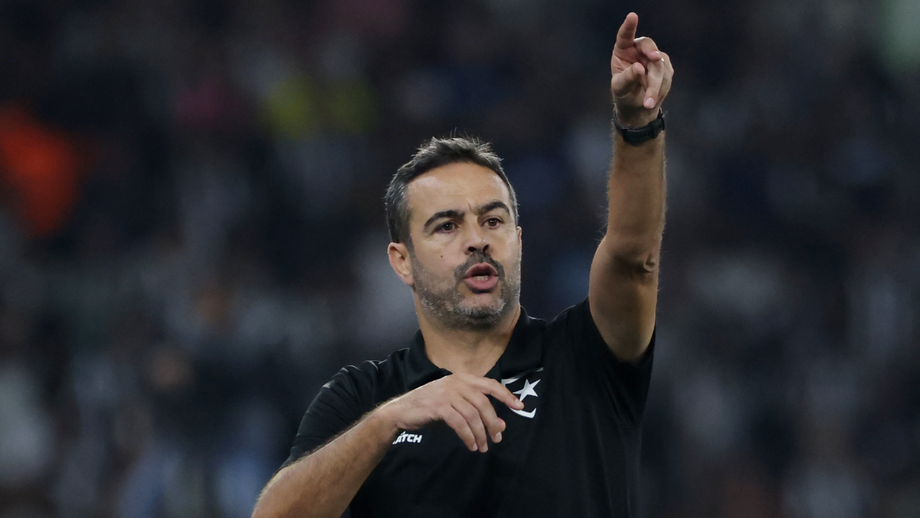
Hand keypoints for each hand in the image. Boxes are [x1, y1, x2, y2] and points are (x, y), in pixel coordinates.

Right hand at [377, 373, 523, 452]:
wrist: (401, 412)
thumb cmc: (430, 409)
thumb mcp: (456, 410)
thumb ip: (477, 414)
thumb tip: (501, 426)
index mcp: (462, 379)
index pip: (490, 384)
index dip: (506, 395)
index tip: (519, 407)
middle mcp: (456, 382)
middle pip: (483, 403)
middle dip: (493, 422)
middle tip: (497, 438)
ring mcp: (447, 393)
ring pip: (473, 414)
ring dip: (481, 433)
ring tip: (483, 447)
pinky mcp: (438, 406)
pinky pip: (460, 423)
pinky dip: (468, 437)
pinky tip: (471, 446)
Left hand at [610, 12, 673, 126]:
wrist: (637, 106)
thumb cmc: (624, 93)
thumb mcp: (619, 88)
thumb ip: (626, 77)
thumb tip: (639, 68)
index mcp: (623, 50)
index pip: (625, 36)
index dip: (629, 26)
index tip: (632, 16)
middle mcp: (639, 50)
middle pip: (648, 47)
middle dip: (652, 53)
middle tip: (655, 59)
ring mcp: (654, 58)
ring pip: (659, 65)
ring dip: (655, 85)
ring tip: (648, 102)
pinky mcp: (665, 67)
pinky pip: (666, 75)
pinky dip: (660, 89)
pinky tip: (652, 99)